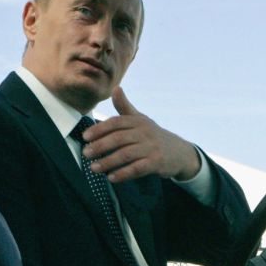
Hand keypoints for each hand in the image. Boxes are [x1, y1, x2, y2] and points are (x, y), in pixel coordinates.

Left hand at [81, 87, 201, 183]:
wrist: (179, 152)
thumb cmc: (153, 135)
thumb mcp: (140, 119)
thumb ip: (125, 107)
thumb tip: (115, 88)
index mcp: (138, 121)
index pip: (116, 123)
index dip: (99, 129)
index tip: (85, 137)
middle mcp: (145, 132)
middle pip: (119, 138)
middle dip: (100, 146)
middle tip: (86, 154)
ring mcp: (151, 148)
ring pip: (126, 154)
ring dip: (108, 162)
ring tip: (93, 168)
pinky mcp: (156, 163)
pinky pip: (137, 169)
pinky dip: (123, 173)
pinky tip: (111, 177)